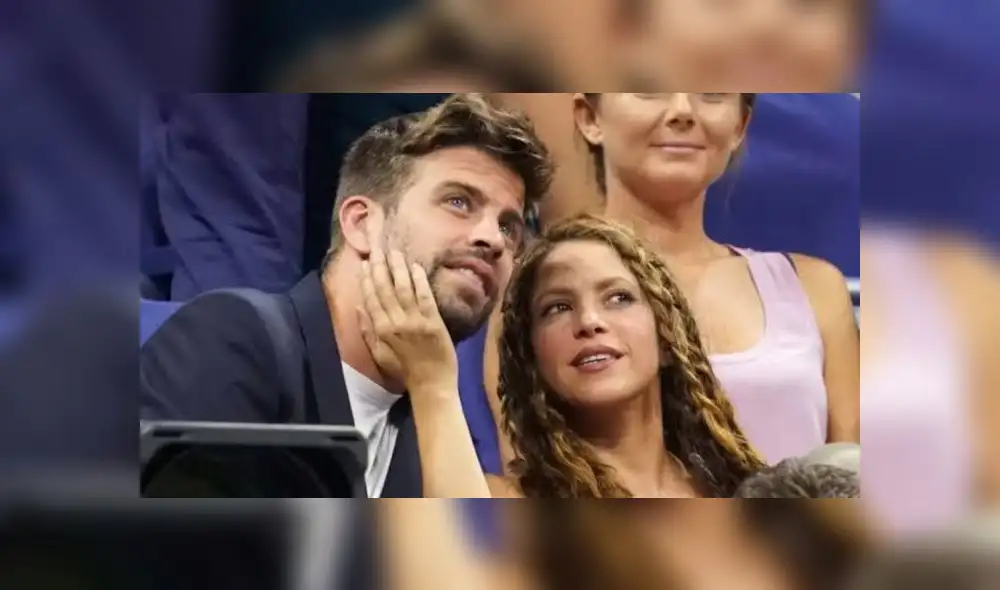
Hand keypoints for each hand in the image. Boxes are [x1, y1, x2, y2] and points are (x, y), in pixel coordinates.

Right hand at [358, 237, 457, 394]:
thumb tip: (358, 308)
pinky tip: (416, 266)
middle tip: (377, 248)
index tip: (364, 263)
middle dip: (379, 266)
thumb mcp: (379, 354)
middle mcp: (395, 322)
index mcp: (381, 330)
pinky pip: (424, 296)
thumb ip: (367, 331)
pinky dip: (419, 280)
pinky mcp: (432, 321)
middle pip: (384, 288)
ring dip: (398, 268)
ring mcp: (414, 321)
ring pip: (402, 288)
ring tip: (394, 252)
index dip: (366, 279)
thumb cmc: (405, 371)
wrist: (431, 384)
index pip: (370, 298)